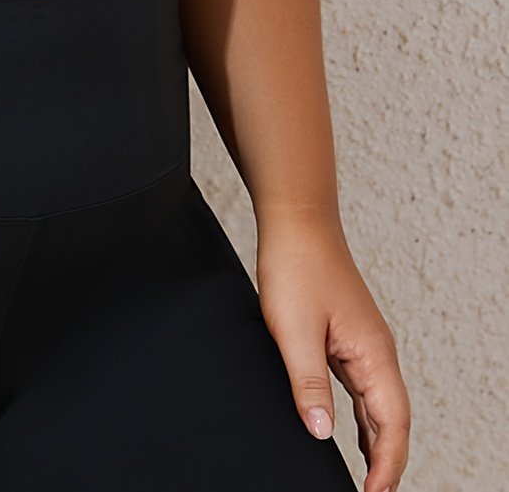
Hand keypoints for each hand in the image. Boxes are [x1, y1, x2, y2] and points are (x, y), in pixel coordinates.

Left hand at [255, 210, 410, 491]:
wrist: (295, 221)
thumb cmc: (297, 265)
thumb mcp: (294, 330)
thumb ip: (308, 383)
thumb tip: (319, 431)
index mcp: (373, 353)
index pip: (392, 424)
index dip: (386, 465)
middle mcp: (375, 352)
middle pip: (391, 420)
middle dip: (386, 462)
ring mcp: (362, 344)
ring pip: (377, 406)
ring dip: (375, 443)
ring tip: (365, 479)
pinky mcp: (346, 337)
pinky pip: (360, 389)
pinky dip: (360, 418)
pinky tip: (348, 433)